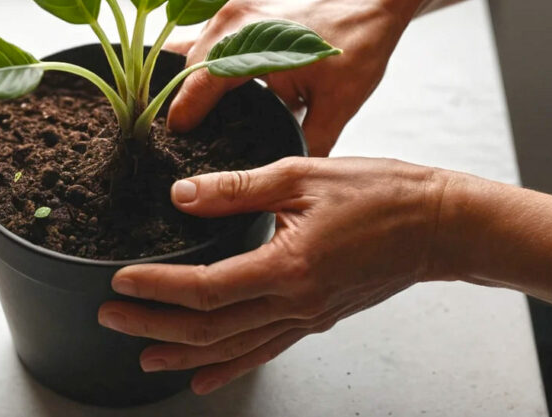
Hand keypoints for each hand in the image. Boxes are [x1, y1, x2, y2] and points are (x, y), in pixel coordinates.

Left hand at [97, 157, 451, 394]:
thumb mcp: (301, 175)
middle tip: (111, 317)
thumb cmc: (381, 194)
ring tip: (143, 353)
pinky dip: (229, 366)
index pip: (204, 287)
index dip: (156, 288)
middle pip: (208, 328)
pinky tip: (204, 375)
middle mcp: (294, 303)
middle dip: (154, 325)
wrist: (440, 225)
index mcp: (287, 266)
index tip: (120, 282)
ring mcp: (306, 317)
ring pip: (232, 349)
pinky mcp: (315, 319)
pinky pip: (264, 350)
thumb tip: (182, 194)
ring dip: (183, 353)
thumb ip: (235, 188)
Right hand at [166, 0, 416, 156]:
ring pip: (190, 51)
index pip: (196, 83)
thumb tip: (287, 177)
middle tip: (185, 137)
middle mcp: (231, 20)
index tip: (175, 141)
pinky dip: (202, 66)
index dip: (182, 115)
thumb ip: (311, 143)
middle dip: (181, 101)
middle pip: (184, 67)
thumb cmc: (360, 42)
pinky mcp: (239, 9)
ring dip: (188, 81)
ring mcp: (232, 10)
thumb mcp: (338, 103)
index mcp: (248, 42)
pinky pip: (205, 41)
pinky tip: (212, 90)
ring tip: (194, 116)